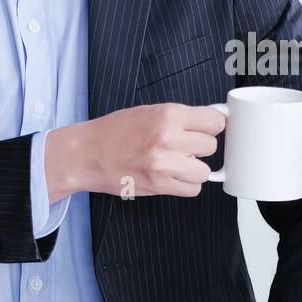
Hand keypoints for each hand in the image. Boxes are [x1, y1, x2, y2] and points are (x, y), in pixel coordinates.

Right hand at [45, 102, 225, 199]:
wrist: (86, 154)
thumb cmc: (114, 132)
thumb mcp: (149, 112)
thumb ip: (181, 117)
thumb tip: (213, 121)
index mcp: (168, 115)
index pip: (215, 122)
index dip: (212, 126)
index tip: (207, 129)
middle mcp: (168, 138)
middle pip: (211, 146)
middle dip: (200, 148)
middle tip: (183, 147)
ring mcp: (165, 164)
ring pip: (205, 171)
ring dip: (194, 169)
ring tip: (175, 163)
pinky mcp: (160, 185)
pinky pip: (193, 189)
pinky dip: (185, 185)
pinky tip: (171, 176)